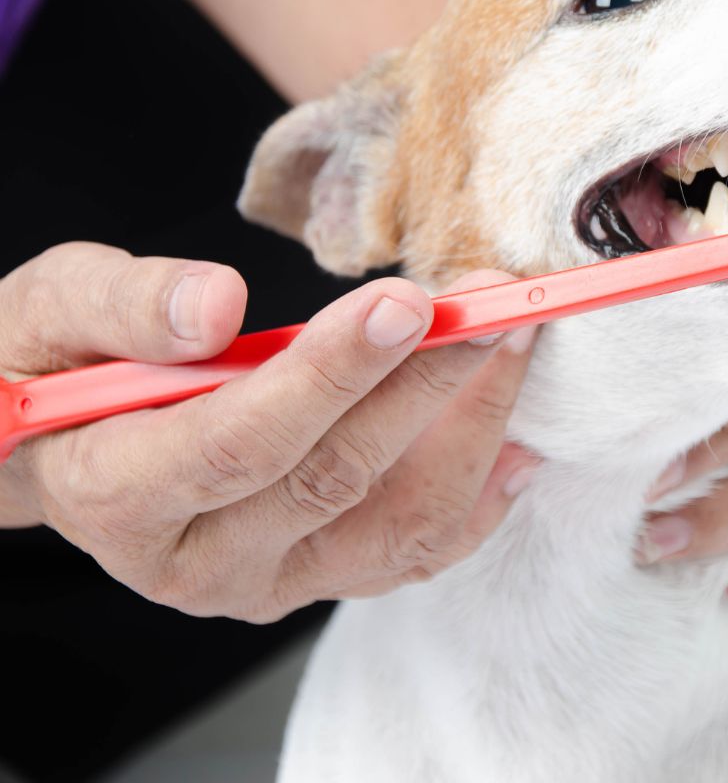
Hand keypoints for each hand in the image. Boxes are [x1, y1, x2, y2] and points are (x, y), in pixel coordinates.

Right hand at [0, 243, 539, 620]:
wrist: (59, 446)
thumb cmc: (54, 368)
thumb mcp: (51, 310)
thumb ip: (119, 306)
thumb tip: (216, 307)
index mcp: (120, 494)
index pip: (242, 443)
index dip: (329, 375)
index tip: (407, 304)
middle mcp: (200, 561)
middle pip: (337, 478)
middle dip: (429, 382)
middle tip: (494, 302)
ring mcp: (270, 581)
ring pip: (396, 524)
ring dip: (472, 432)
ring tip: (516, 343)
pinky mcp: (320, 577)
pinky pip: (416, 552)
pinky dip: (478, 497)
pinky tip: (519, 440)